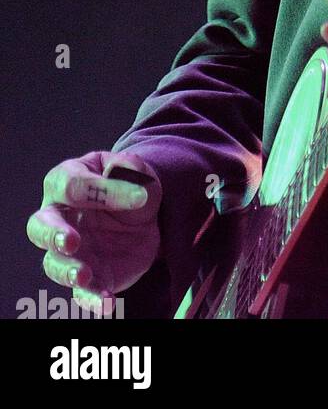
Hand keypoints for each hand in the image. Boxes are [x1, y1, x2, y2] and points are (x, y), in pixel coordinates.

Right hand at [26, 150, 162, 312]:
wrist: (145, 215)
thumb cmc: (131, 185)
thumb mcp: (137, 171)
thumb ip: (129, 167)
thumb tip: (121, 170)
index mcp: (67, 181)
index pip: (73, 185)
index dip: (104, 190)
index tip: (140, 196)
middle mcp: (60, 218)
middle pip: (40, 226)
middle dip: (53, 234)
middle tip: (71, 241)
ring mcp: (70, 251)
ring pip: (53, 264)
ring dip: (67, 271)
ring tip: (83, 276)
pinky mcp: (88, 276)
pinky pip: (82, 292)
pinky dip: (92, 299)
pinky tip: (107, 302)